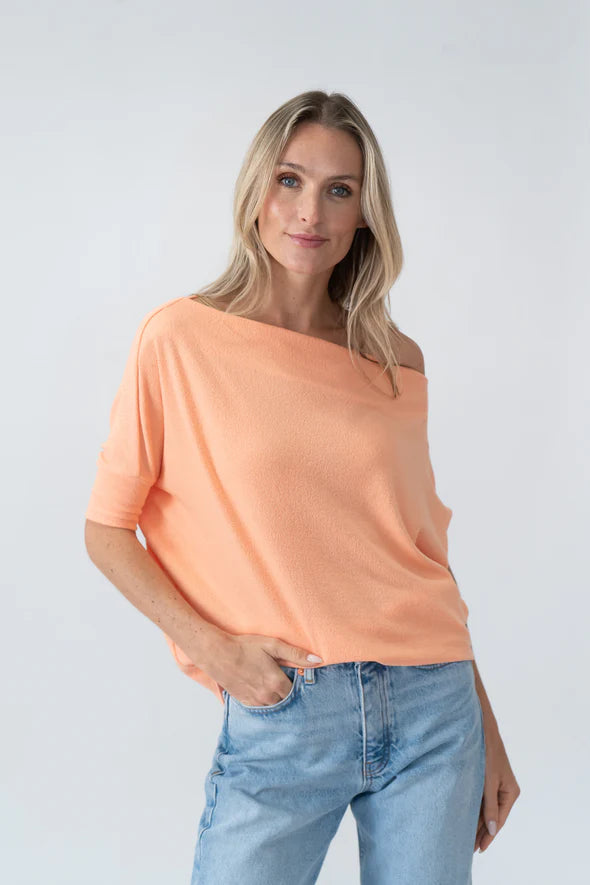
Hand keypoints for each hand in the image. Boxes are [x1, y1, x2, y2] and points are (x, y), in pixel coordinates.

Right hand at [205, 631, 322, 706]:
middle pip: (285, 702)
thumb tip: (318, 660)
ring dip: (277, 701)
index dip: (298, 687)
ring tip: (276, 690)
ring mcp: (255, 701)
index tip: (298, 681)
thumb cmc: (245, 647)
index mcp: (276, 681)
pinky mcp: (244, 702)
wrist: (218, 654)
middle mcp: (267, 695)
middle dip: (288, 695)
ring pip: (273, 707)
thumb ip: (296, 654)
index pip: (295, 692)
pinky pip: (260, 709)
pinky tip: (264, 694)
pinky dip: (264, 703)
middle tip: (288, 686)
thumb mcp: (272, 645)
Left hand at [474, 723, 520, 852]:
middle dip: (481, 832)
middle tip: (468, 848)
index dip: (489, 836)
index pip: (499, 820)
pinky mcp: (486, 778)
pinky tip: (465, 818)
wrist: (480, 727)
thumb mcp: (488, 780)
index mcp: (510, 792)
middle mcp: (505, 790)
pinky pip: (481, 799)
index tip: (478, 849)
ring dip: (476, 822)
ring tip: (465, 838)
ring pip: (486, 808)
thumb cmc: (486, 751)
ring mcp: (495, 784)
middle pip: (493, 816)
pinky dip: (473, 809)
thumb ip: (490, 806)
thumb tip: (492, 830)